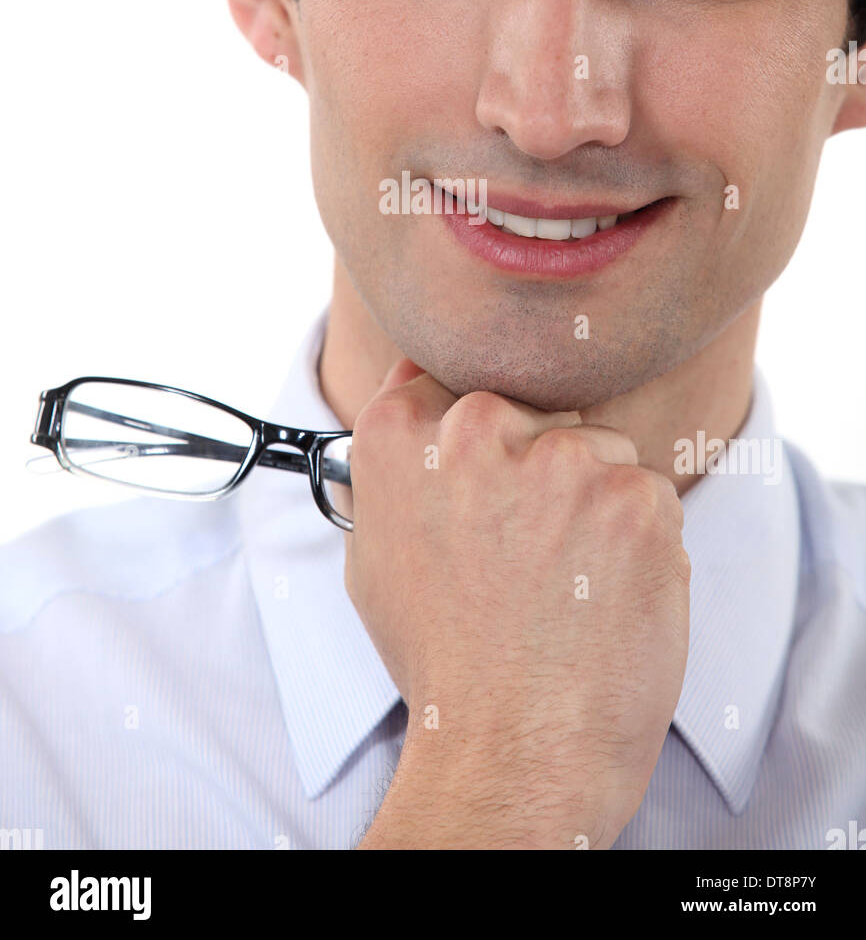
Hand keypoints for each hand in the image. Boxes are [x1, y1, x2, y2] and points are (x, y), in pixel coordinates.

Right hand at [344, 358, 689, 848]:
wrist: (512, 753)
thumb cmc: (443, 662)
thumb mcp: (377, 552)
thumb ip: (398, 461)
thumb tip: (419, 388)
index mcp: (402, 433)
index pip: (455, 384)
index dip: (483, 445)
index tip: (489, 493)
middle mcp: (476, 427)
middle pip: (536, 412)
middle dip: (542, 470)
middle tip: (528, 557)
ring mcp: (561, 459)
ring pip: (599, 451)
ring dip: (595, 504)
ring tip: (565, 585)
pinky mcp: (633, 497)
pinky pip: (650, 494)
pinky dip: (642, 542)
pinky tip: (605, 596)